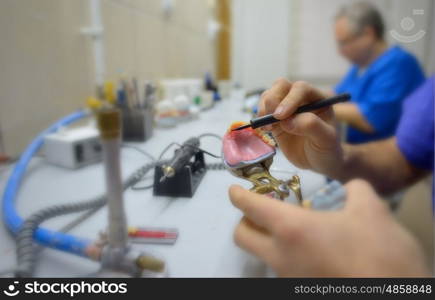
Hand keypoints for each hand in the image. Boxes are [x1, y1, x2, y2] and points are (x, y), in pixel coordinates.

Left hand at [228, 179, 428, 276]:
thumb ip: (356, 191)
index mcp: (291, 229)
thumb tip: (352, 188)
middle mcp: (281, 256)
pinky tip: (314, 249)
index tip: (234, 190)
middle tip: (262, 210)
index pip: (251, 207)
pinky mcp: (301, 290)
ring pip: (263, 255)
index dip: (239, 195)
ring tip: (295, 228)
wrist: (393, 296)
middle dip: (245, 221)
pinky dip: (287, 255)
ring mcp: (289, 278)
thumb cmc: (377, 252)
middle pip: (242, 237)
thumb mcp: (372, 211)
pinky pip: (283, 269)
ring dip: (268, 239)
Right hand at [258, 79, 343, 177]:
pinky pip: (263, 110)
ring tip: (269, 127)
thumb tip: (288, 121)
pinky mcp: (276, 119)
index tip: (281, 116)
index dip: (289, 99)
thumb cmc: (327, 148)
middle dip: (273, 100)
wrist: (319, 161)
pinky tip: (266, 130)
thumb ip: (311, 126)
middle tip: (272, 120)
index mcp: (317, 98)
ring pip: (269, 95)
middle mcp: (301, 99)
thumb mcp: (327, 139)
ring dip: (264, 108)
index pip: (301, 89)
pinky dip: (260, 117)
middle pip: (281, 85)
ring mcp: (286, 108)